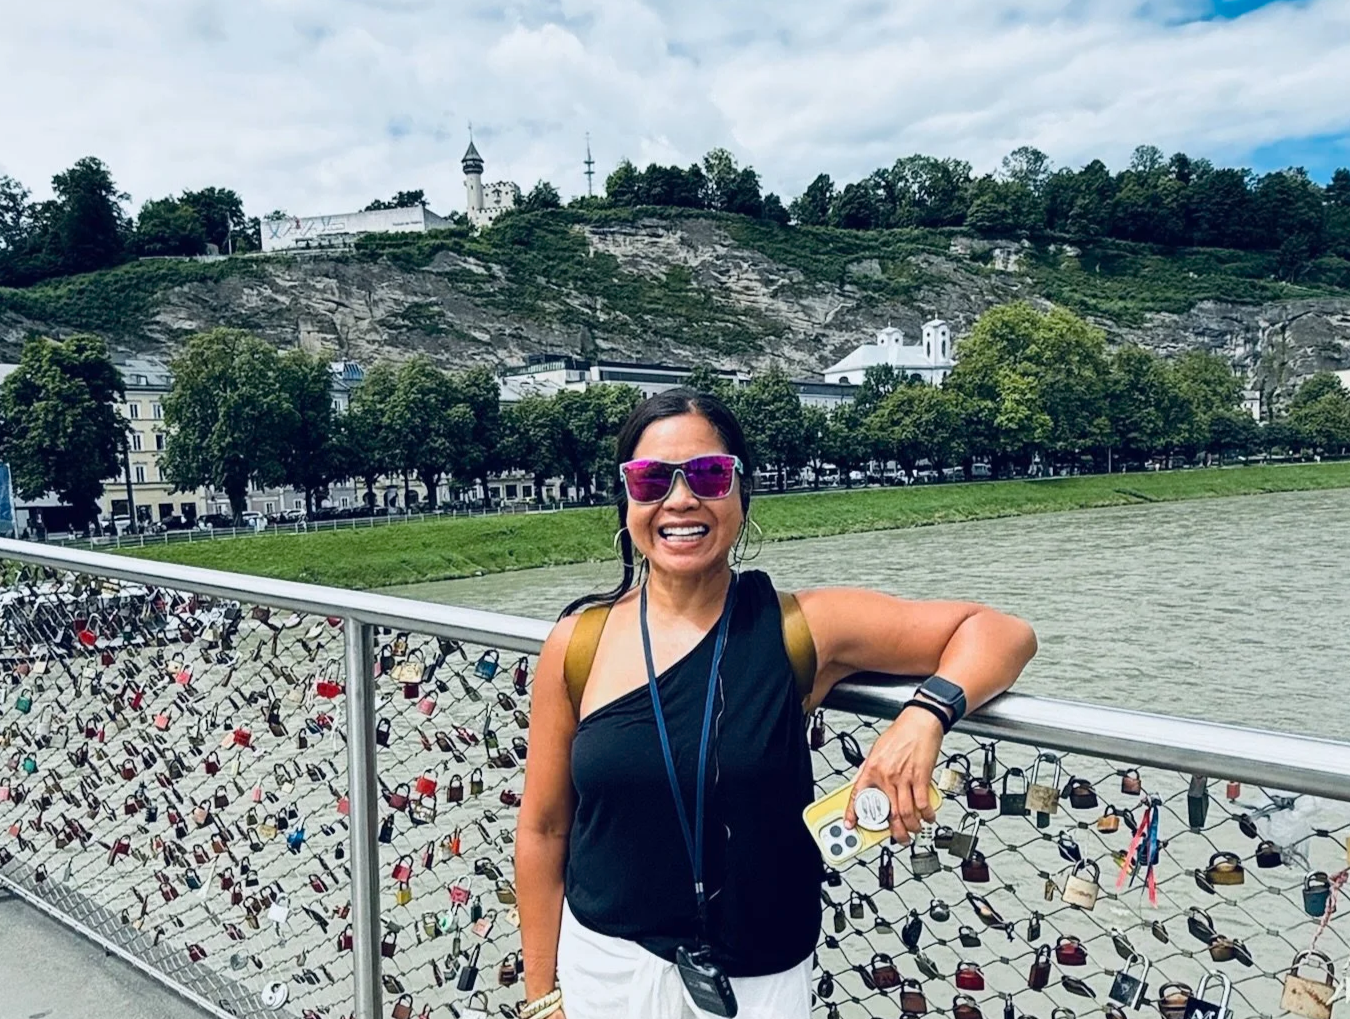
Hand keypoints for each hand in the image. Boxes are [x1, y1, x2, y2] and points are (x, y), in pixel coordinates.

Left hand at [844, 706, 944, 842]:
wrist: (919, 722)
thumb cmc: (900, 734)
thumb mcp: (876, 750)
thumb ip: (870, 769)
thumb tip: (864, 783)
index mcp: (872, 769)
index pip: (858, 795)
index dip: (852, 813)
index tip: (850, 825)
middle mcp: (886, 776)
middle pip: (889, 813)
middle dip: (895, 832)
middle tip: (899, 838)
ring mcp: (904, 778)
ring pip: (906, 813)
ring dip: (912, 827)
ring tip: (914, 830)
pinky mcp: (921, 777)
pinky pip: (923, 803)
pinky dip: (927, 815)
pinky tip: (928, 817)